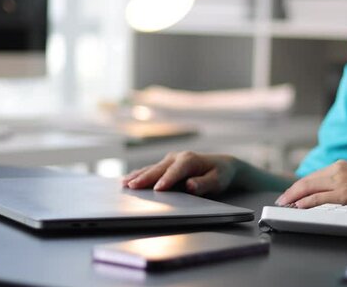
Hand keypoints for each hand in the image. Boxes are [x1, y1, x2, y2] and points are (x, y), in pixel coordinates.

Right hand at [122, 151, 236, 195]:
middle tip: (131, 187)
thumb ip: (204, 184)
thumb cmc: (220, 174)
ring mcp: (170, 160)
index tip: (158, 189)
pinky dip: (139, 174)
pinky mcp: (166, 165)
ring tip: (124, 184)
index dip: (167, 180)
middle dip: (145, 178)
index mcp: (190, 160)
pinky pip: (151, 169)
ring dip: (137, 176)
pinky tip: (128, 179)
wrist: (222, 165)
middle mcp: (177, 157)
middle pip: (158, 169)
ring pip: (151, 168)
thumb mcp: (218, 181)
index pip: (176, 171)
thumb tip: (190, 186)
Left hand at [275, 160, 346, 208]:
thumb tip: (320, 193)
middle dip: (291, 192)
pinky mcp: (346, 193)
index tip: (288, 194)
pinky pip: (320, 197)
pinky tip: (299, 206)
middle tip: (280, 200)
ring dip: (294, 197)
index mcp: (339, 165)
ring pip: (309, 187)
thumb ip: (338, 182)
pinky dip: (307, 202)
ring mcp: (341, 181)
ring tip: (285, 204)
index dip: (297, 186)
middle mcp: (338, 170)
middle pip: (306, 180)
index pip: (312, 176)